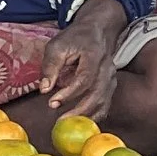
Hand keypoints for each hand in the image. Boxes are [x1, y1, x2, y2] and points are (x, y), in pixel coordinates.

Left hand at [38, 0, 124, 120]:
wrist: (97, 32)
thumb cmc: (75, 38)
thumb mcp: (58, 45)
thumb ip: (51, 66)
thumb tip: (44, 89)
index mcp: (95, 55)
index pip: (85, 78)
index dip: (69, 93)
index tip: (52, 102)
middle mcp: (107, 68)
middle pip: (97, 94)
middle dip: (78, 110)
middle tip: (60, 121)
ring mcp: (112, 78)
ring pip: (103, 103)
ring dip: (86, 116)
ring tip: (68, 123)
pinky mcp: (111, 86)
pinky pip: (105, 105)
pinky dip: (94, 116)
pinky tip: (80, 123)